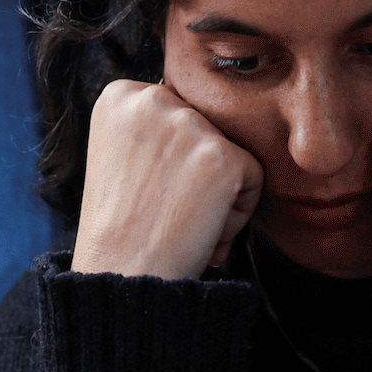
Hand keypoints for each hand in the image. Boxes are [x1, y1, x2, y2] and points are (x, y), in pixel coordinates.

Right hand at [72, 80, 263, 278]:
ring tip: (176, 220)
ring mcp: (188, 126)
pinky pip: (252, 179)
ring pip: (232, 152)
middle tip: (159, 209)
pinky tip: (197, 230)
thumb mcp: (119, 156)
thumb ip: (155, 125)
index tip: (140, 189)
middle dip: (193, 174)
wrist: (118, 276)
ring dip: (215, 194)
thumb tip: (205, 118)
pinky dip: (234, 215)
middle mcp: (151, 99)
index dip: (167, 159)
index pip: (178, 112)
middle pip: (207, 128)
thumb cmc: (120, 228)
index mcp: (119, 95)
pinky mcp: (223, 156)